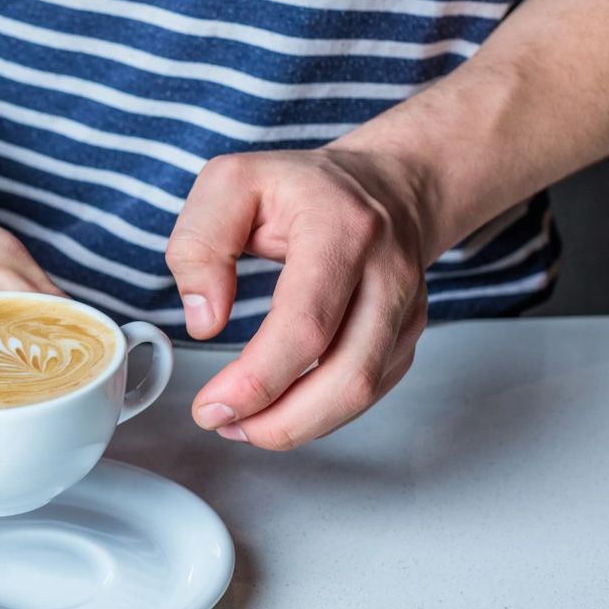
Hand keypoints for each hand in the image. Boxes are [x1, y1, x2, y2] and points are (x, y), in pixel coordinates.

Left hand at [167, 148, 433, 449]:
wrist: (387, 184)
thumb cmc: (301, 187)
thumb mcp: (230, 183)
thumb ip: (200, 244)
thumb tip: (204, 319)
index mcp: (341, 230)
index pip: (306, 325)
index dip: (258, 380)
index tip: (212, 405)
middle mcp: (387, 273)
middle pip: (347, 375)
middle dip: (280, 420)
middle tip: (223, 423)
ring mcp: (407, 309)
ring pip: (363, 392)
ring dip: (298, 425)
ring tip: (242, 425)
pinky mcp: (407, 336)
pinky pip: (369, 392)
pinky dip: (321, 413)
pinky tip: (278, 411)